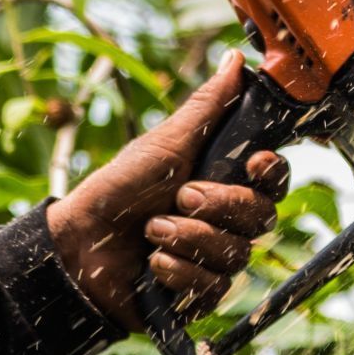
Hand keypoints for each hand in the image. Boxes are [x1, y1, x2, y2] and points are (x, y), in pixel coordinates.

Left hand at [46, 53, 289, 330]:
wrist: (77, 245)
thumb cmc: (120, 189)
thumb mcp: (166, 143)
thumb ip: (208, 106)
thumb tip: (238, 59)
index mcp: (229, 181)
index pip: (276, 179)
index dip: (273, 173)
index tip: (253, 163)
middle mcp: (230, 222)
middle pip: (263, 217)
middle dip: (219, 205)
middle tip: (180, 197)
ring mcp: (217, 259)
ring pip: (237, 254)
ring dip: (190, 239)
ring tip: (151, 231)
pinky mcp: (200, 295)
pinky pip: (213, 287)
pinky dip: (179, 271)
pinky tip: (152, 263)